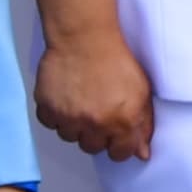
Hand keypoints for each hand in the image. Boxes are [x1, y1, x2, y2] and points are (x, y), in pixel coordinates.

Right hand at [34, 25, 155, 164]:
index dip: (118, 145)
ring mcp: (68, 117)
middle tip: (96, 114)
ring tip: (80, 102)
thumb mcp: (141, 91)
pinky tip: (64, 98)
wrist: (84, 37)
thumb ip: (143, 124)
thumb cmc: (114, 58)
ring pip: (69, 136)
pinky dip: (55, 114)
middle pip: (92, 147)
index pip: (119, 154)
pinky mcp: (47, 107)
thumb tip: (141, 153)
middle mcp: (94, 124)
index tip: (116, 137)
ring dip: (74, 125)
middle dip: (96, 135)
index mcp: (121, 122)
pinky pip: (49, 122)